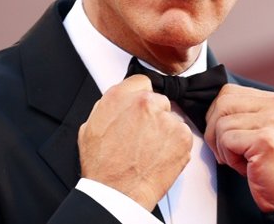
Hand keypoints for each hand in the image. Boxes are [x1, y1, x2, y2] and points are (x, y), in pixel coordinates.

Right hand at [78, 75, 192, 210]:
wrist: (117, 191)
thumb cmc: (102, 164)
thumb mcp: (91, 125)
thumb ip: (110, 106)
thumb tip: (120, 103)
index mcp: (119, 96)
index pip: (141, 82)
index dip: (141, 97)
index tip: (141, 108)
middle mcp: (144, 102)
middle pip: (158, 99)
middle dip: (153, 114)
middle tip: (144, 134)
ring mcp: (165, 118)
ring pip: (171, 118)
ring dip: (165, 130)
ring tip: (150, 149)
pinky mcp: (182, 136)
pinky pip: (183, 134)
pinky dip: (175, 144)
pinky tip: (160, 155)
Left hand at [204, 84, 273, 211]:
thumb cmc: (272, 167)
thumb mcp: (260, 131)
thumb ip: (243, 113)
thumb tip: (209, 107)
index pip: (228, 92)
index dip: (216, 115)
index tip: (224, 135)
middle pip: (221, 103)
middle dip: (214, 130)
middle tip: (226, 151)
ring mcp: (273, 121)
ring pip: (221, 123)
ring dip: (223, 147)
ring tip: (242, 159)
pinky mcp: (266, 139)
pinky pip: (226, 139)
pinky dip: (229, 157)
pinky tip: (247, 166)